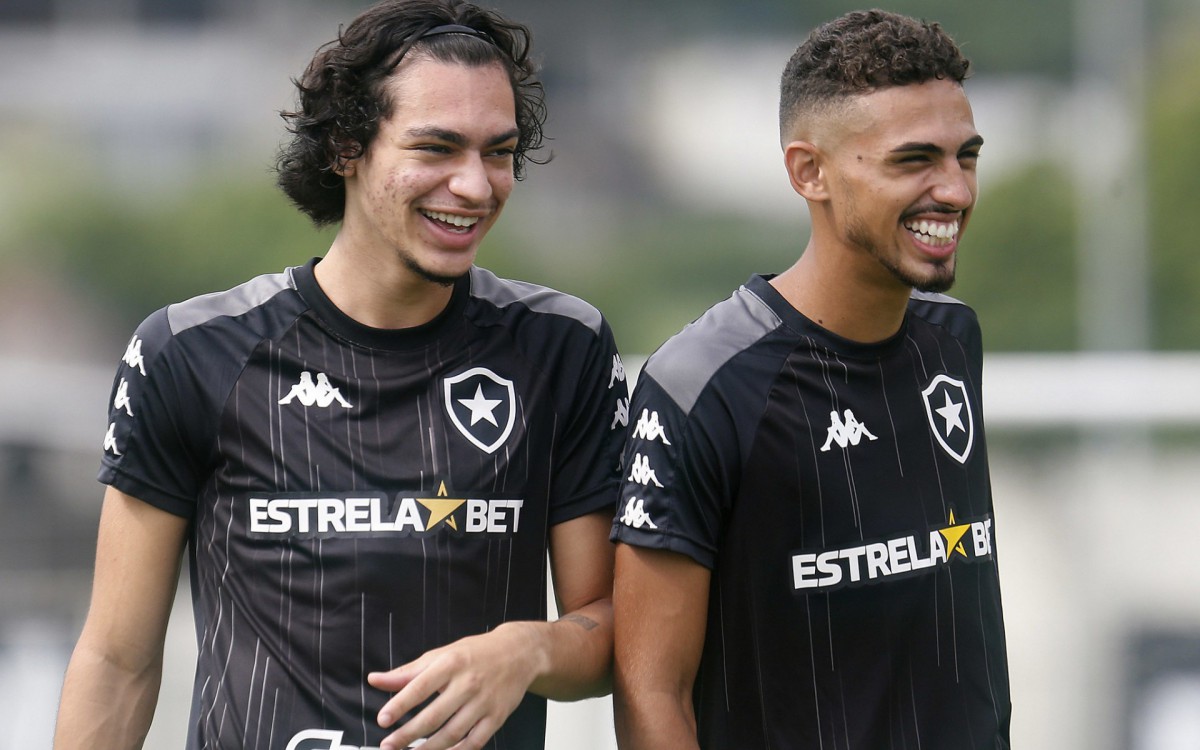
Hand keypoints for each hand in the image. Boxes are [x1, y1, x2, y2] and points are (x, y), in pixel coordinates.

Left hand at [368, 622, 545, 749]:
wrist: (520, 652)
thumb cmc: (475, 653)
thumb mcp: (441, 655)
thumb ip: (407, 672)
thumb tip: (375, 680)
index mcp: (451, 663)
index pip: (421, 687)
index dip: (400, 705)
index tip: (383, 720)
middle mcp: (468, 683)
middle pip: (434, 716)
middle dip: (407, 734)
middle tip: (387, 745)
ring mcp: (484, 702)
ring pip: (452, 734)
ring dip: (427, 748)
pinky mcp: (497, 717)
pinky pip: (474, 742)